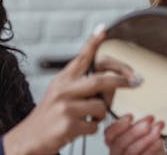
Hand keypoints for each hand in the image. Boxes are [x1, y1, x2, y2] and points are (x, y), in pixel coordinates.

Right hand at [3, 29, 139, 154]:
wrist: (30, 138)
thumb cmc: (50, 115)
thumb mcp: (60, 93)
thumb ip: (81, 85)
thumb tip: (110, 82)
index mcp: (63, 79)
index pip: (81, 57)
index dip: (93, 43)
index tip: (102, 30)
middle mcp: (63, 89)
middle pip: (100, 80)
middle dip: (122, 80)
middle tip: (136, 81)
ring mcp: (66, 107)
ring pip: (101, 106)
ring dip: (102, 113)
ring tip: (90, 117)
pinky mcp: (69, 124)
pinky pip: (95, 125)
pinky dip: (93, 128)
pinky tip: (81, 128)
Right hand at [104, 115, 165, 154]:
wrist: (154, 154)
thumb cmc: (147, 146)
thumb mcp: (140, 134)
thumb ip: (139, 127)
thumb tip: (147, 120)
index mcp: (114, 144)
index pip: (109, 135)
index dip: (118, 125)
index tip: (131, 116)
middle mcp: (117, 154)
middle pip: (120, 143)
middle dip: (135, 131)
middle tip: (149, 121)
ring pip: (131, 151)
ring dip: (146, 138)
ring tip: (158, 128)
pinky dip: (152, 148)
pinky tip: (160, 140)